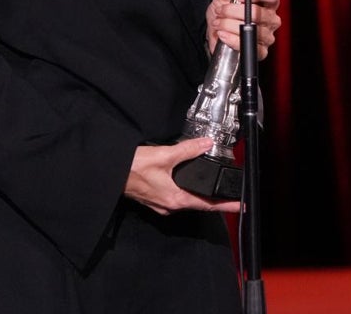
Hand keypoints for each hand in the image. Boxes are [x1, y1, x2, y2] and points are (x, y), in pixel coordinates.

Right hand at [124, 138, 241, 214]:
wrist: (110, 174)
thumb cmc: (132, 168)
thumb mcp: (164, 155)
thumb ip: (187, 150)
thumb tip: (205, 144)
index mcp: (175, 199)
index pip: (207, 205)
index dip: (225, 205)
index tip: (240, 206)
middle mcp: (169, 206)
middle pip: (199, 204)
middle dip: (215, 200)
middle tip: (231, 195)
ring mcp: (161, 204)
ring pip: (187, 200)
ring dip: (200, 195)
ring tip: (214, 189)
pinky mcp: (154, 198)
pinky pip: (176, 196)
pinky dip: (187, 191)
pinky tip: (188, 183)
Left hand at [206, 0, 280, 58]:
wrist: (217, 33)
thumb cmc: (225, 13)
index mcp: (267, 3)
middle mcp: (270, 19)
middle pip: (258, 13)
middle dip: (233, 11)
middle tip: (221, 11)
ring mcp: (267, 36)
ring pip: (251, 29)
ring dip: (229, 25)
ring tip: (219, 23)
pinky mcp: (260, 51)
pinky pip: (248, 45)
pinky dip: (232, 40)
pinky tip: (223, 35)